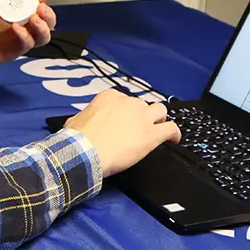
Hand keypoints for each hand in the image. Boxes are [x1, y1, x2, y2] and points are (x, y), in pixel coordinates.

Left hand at [0, 0, 56, 69]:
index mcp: (18, 14)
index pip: (38, 8)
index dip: (42, 1)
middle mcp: (24, 27)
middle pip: (48, 24)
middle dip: (49, 15)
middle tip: (40, 8)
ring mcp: (20, 40)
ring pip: (43, 37)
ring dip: (43, 27)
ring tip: (34, 18)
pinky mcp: (14, 51)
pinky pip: (27, 44)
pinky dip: (25, 35)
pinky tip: (16, 27)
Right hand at [64, 90, 181, 176]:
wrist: (86, 152)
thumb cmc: (77, 139)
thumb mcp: (75, 120)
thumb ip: (84, 117)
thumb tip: (80, 122)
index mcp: (109, 97)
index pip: (124, 99)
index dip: (125, 112)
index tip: (123, 121)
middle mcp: (128, 103)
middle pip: (142, 105)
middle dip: (140, 116)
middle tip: (136, 130)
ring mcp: (141, 117)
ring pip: (160, 111)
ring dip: (158, 120)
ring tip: (156, 130)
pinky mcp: (151, 134)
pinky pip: (171, 129)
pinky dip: (174, 134)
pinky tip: (173, 140)